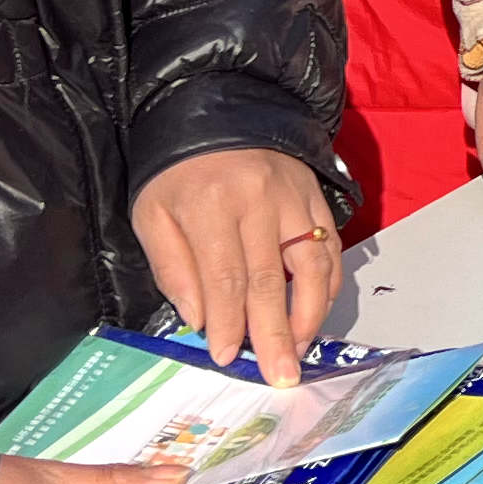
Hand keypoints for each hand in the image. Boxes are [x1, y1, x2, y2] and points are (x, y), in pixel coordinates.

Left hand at [132, 145, 343, 373]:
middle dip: (274, 334)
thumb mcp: (152, 213)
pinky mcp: (314, 195)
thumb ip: (172, 267)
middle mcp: (258, 200)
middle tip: (281, 375)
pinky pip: (330, 246)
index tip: (229, 358)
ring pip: (311, 265)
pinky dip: (328, 283)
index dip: (229, 323)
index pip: (225, 277)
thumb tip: (200, 320)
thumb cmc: (175, 170)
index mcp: (210, 204)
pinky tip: (317, 311)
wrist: (214, 108)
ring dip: (309, 314)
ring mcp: (293, 197)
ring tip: (301, 350)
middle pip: (270, 280)